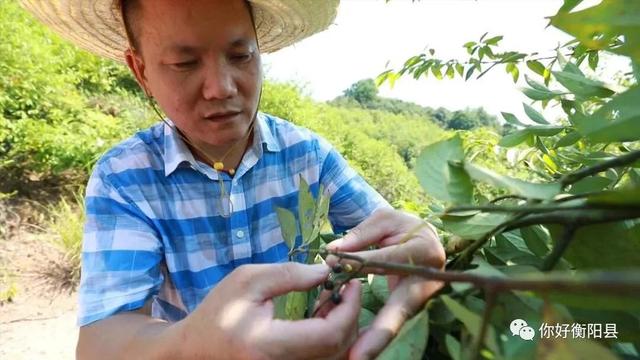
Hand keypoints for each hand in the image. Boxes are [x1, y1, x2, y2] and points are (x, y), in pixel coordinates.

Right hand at [177, 262, 361, 359]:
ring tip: (334, 299)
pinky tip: (322, 317)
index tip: (351, 282)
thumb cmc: (218, 312)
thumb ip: (288, 274)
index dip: (349, 308)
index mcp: (269, 345)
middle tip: (346, 288)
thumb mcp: (247, 281)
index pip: (329, 335)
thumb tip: (326, 271)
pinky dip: (331, 339)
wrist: (195, 350)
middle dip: (350, 316)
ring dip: (343, 328)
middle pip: (338, 350)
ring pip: (334, 358)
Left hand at [326, 208, 445, 359]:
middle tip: (358, 354)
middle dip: (380, 333)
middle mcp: (428, 279)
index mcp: (424, 250)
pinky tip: (358, 352)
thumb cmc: (402, 228)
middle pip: (402, 308)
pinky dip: (375, 339)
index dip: (360, 263)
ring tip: (355, 357)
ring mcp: (423, 298)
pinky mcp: (413, 308)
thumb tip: (333, 253)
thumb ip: (361, 235)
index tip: (334, 267)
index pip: (388, 260)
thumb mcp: (384, 220)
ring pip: (397, 322)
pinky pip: (392, 324)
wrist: (424, 238)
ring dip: (375, 341)